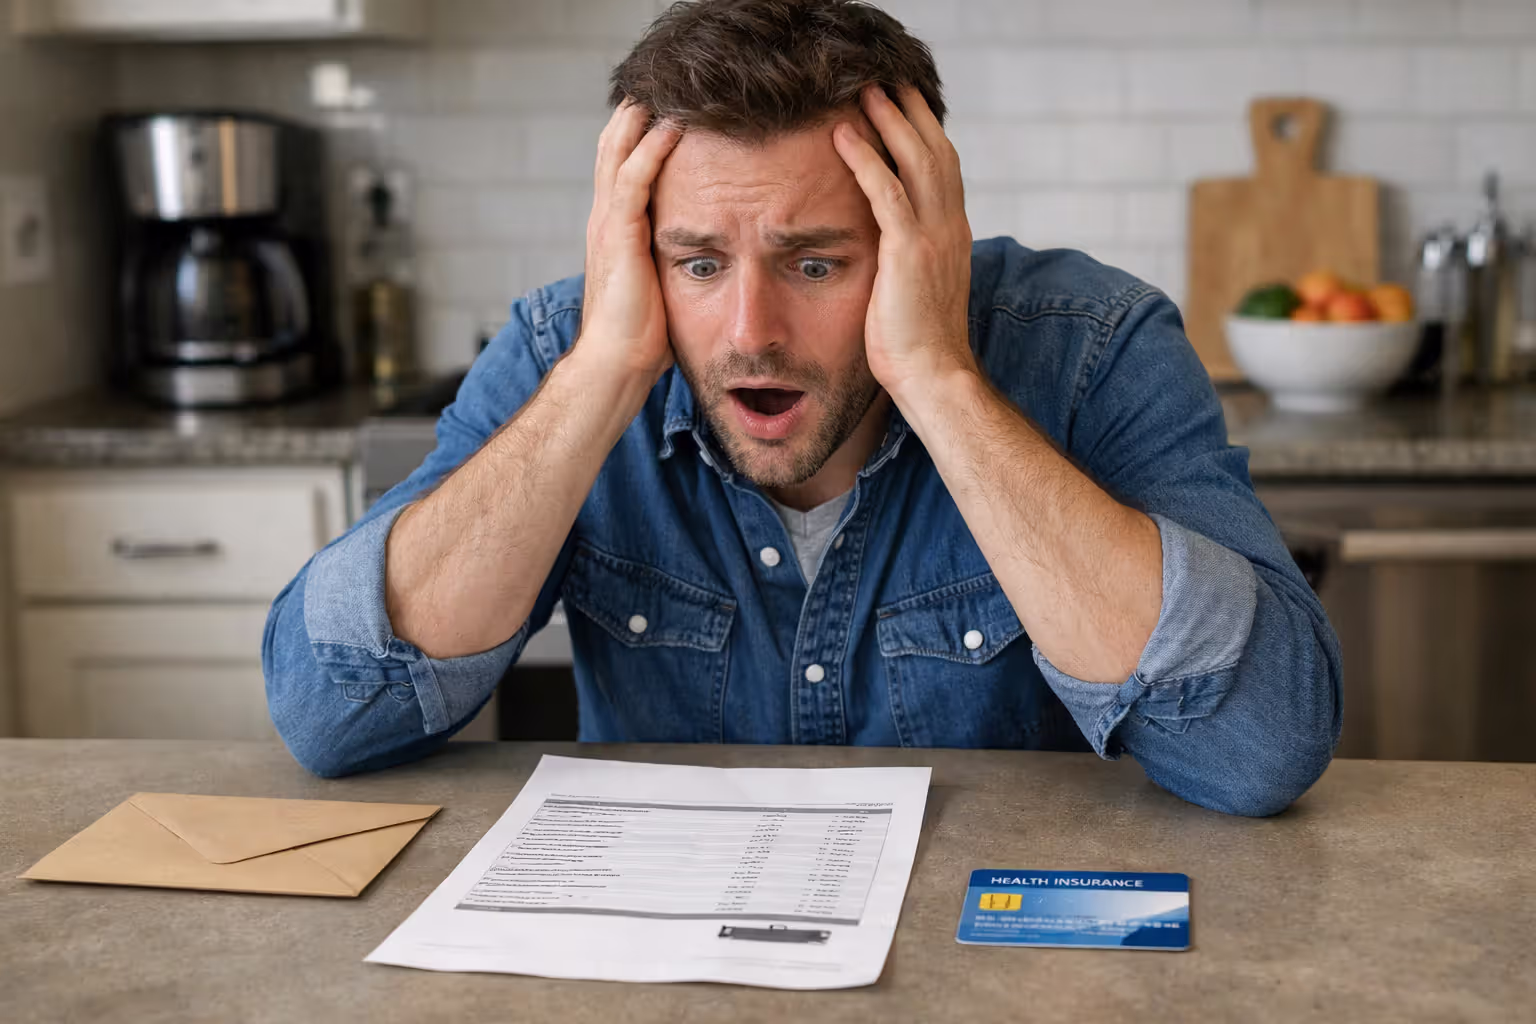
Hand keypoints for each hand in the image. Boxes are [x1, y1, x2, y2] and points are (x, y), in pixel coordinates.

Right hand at [575, 100, 681, 383]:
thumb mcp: (657, 290)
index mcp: (613, 233)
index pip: (620, 170)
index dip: (636, 138)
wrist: (616, 365)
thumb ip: (672, 266)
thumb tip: (706, 264)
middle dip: (634, 116)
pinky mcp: (620, 237)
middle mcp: (605, 222)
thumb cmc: (640, 339)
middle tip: (659, 84)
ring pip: (619, 154)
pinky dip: (650, 150)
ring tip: (665, 89)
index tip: (663, 111)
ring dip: (641, 119)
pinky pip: (633, 180)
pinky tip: (670, 127)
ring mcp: (609, 226)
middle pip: (613, 150)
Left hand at [832, 85, 977, 402]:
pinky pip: (885, 191)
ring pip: (916, 161)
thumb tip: (889, 253)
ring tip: (865, 91)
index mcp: (953, 236)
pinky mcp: (909, 252)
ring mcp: (933, 238)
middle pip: (936, 151)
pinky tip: (843, 136)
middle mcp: (950, 228)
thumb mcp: (917, 292)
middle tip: (888, 81)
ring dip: (890, 122)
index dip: (926, 135)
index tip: (907, 107)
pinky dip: (865, 159)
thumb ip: (909, 262)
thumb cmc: (918, 347)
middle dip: (912, 113)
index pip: (944, 170)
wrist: (935, 378)